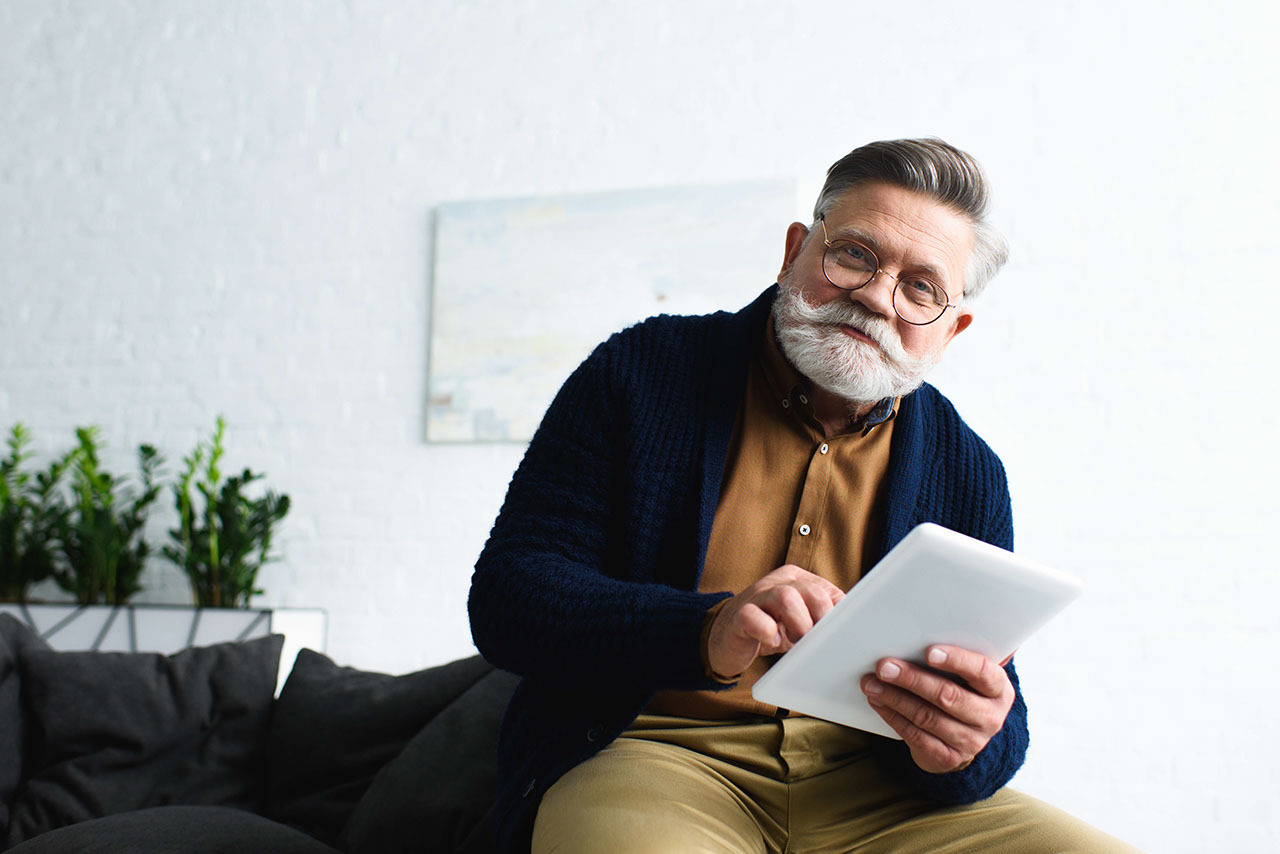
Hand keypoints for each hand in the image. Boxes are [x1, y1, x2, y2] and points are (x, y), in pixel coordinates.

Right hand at [706, 565, 843, 678]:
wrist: (723, 640)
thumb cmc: (768, 630)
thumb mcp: (798, 621)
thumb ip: (821, 618)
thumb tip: (851, 629)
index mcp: (796, 580)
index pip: (827, 590)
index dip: (837, 616)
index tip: (838, 637)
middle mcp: (777, 583)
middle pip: (811, 592)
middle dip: (820, 621)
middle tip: (815, 641)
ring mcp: (756, 597)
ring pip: (786, 598)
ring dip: (799, 625)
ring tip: (796, 642)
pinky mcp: (738, 615)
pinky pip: (754, 617)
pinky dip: (767, 631)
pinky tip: (771, 641)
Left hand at [859, 645, 1014, 773]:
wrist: (966, 736)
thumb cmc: (962, 689)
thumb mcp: (968, 672)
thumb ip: (958, 648)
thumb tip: (922, 617)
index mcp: (998, 689)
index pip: (981, 672)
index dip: (957, 660)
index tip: (929, 651)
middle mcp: (989, 717)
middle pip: (947, 696)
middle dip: (912, 678)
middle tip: (884, 665)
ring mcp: (970, 741)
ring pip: (926, 717)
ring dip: (895, 697)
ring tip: (871, 682)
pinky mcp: (947, 757)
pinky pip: (915, 736)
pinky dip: (892, 716)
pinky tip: (878, 701)